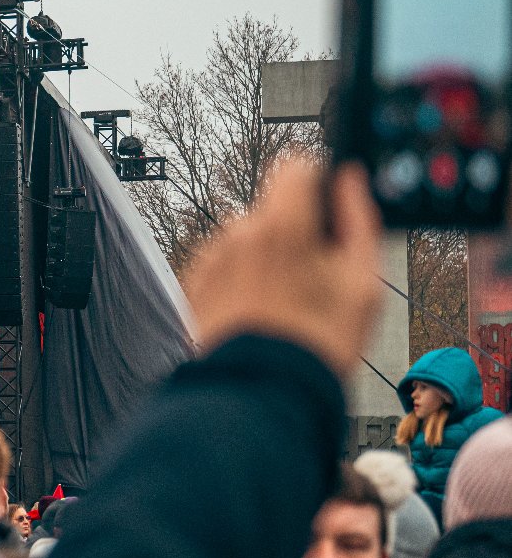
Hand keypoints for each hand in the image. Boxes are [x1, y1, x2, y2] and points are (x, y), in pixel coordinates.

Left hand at [183, 159, 382, 374]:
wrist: (262, 391)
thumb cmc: (317, 342)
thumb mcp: (362, 282)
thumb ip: (359, 219)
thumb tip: (350, 180)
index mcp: (281, 225)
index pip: (294, 166)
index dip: (315, 182)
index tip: (324, 209)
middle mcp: (237, 234)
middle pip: (271, 209)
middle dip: (292, 231)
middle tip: (311, 277)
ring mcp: (210, 259)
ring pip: (245, 239)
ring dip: (263, 257)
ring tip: (282, 303)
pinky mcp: (193, 284)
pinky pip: (222, 265)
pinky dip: (238, 279)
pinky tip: (257, 311)